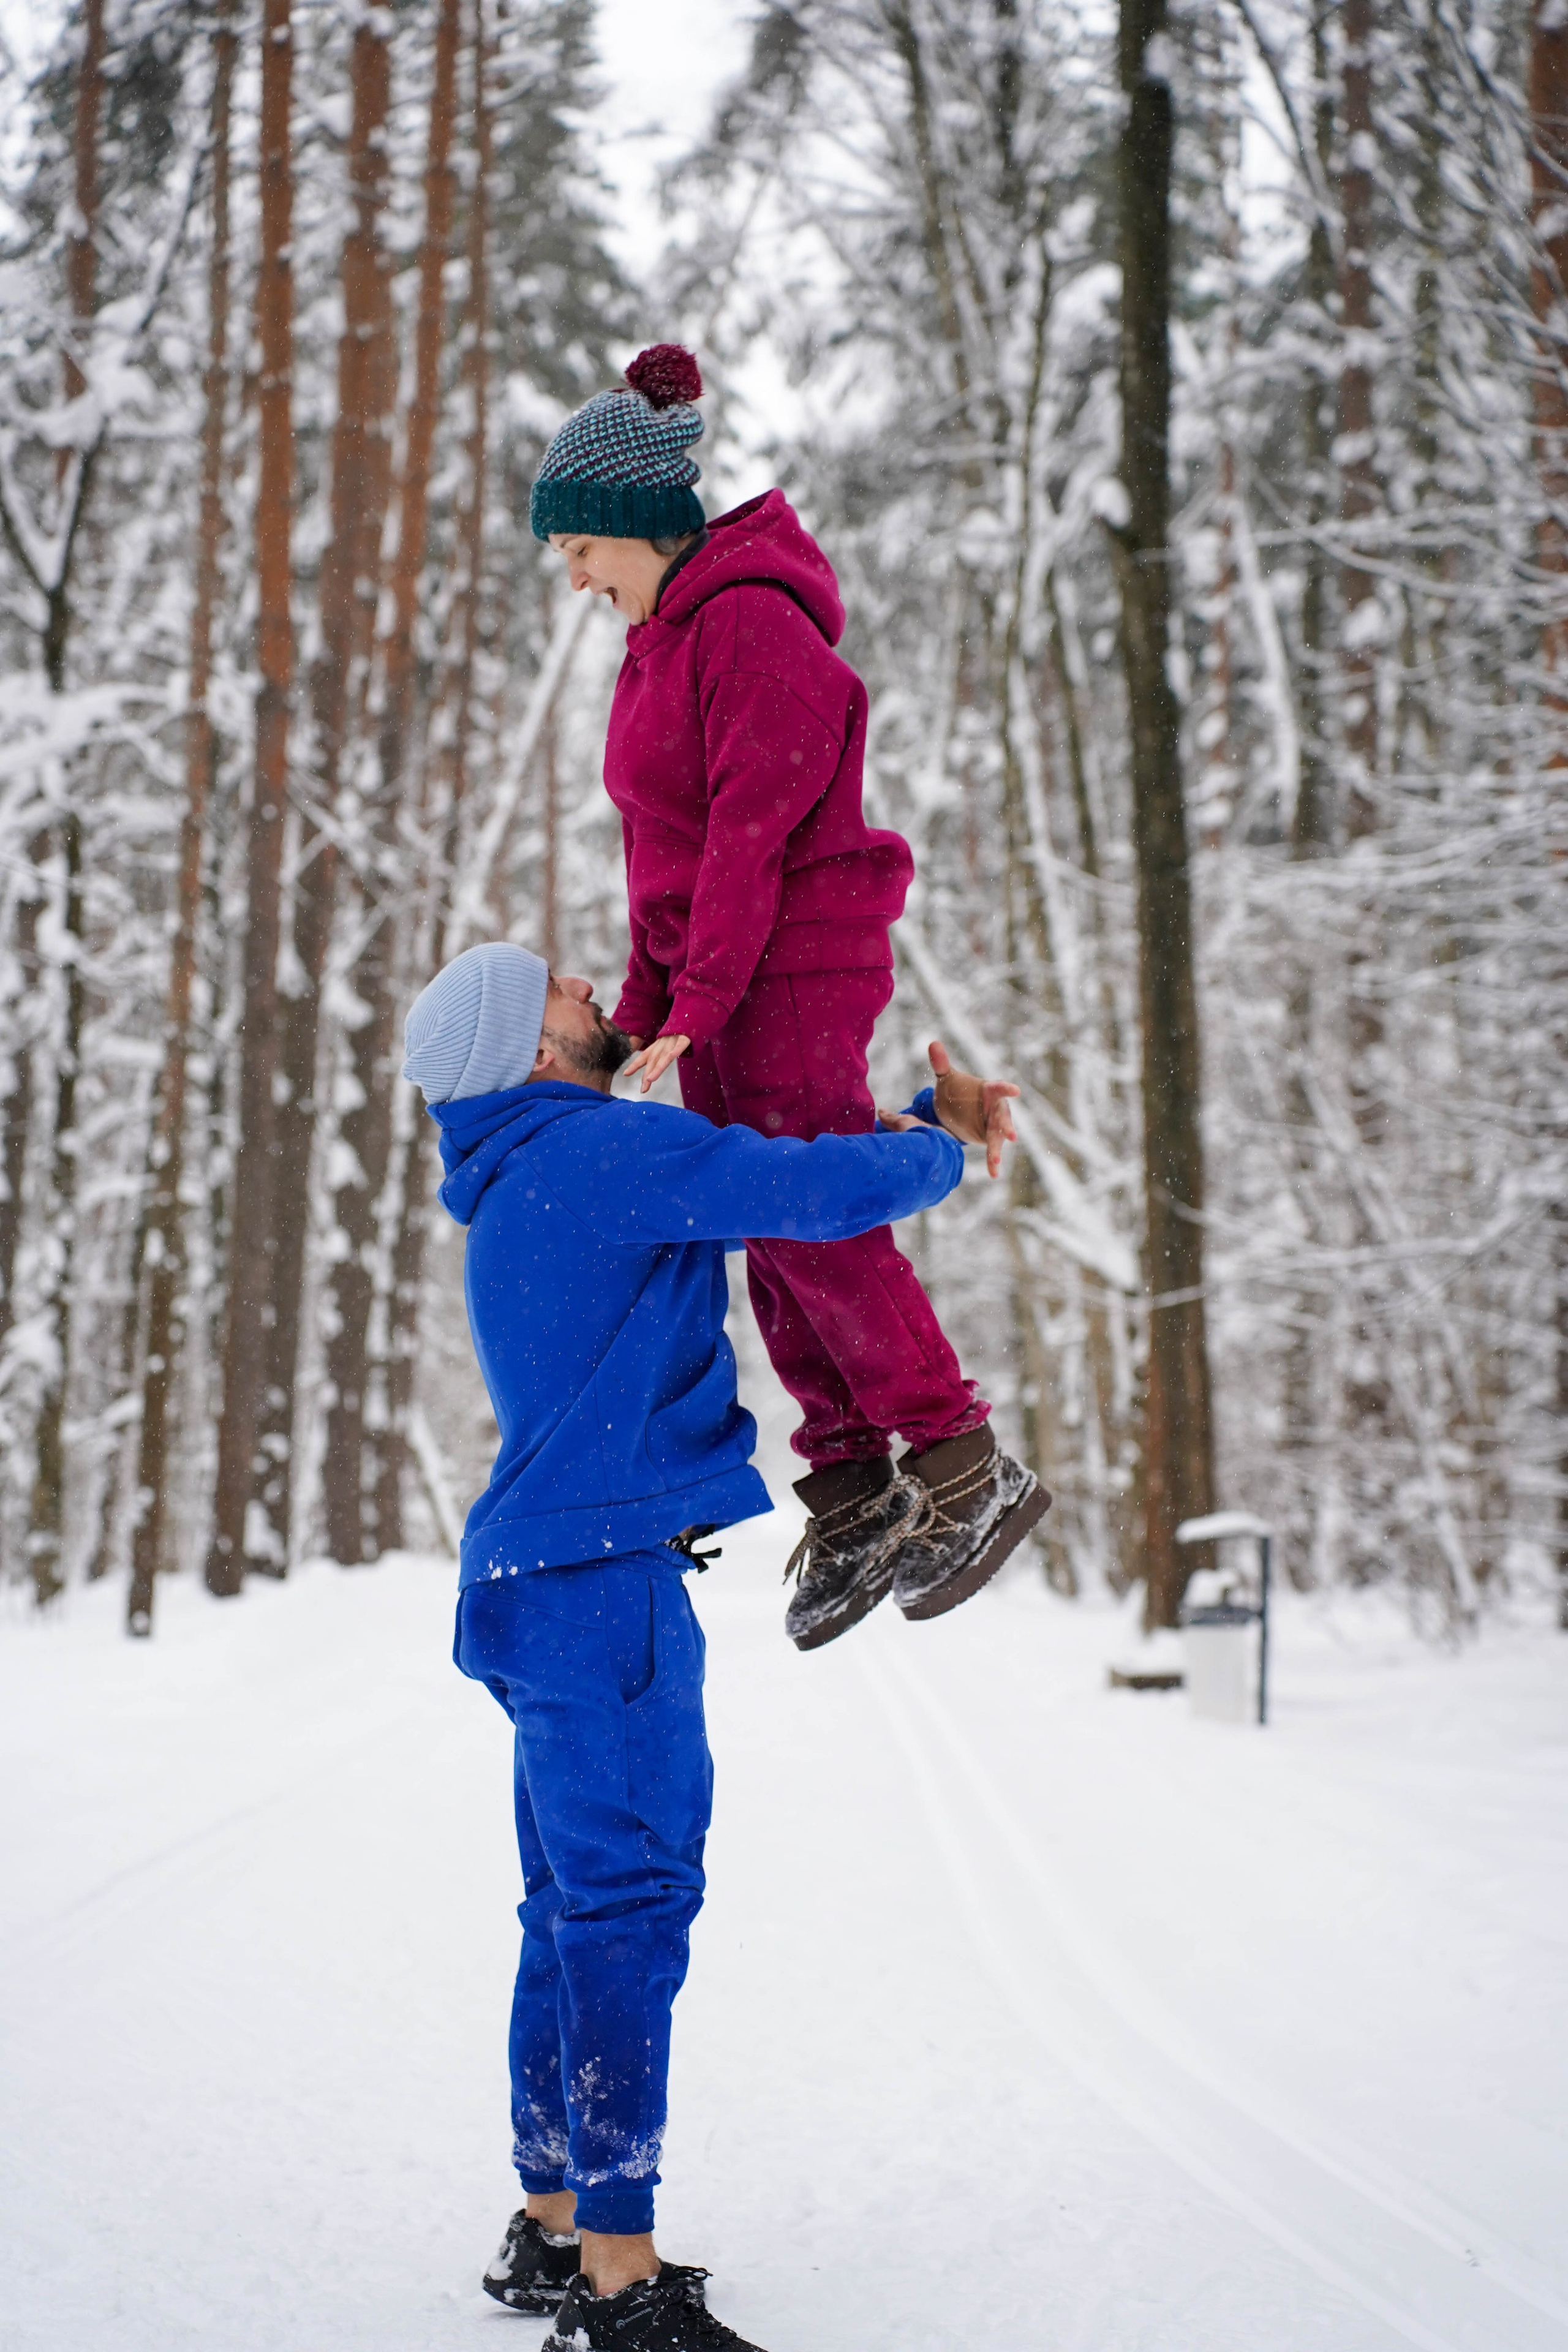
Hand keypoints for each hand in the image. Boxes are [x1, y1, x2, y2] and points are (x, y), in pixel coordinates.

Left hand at [621, 1033, 690, 1093]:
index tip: (625, 1074)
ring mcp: (674, 1040)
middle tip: (643, 1089)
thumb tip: (656, 1064)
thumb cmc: (682, 1030)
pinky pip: (680, 1046)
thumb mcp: (669, 1041)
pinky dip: (675, 1052)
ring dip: (658, 1068)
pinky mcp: (686, 1038)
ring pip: (665, 1055)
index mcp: (659, 1044)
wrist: (692, 1014)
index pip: (645, 1055)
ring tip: (650, 1079)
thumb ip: (663, 1053)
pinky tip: (671, 1058)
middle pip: (654, 1059)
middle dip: (647, 1074)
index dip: (635, 1064)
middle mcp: (664, 1042)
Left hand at [928, 1039, 1018, 1176]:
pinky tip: (994, 1174)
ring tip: (995, 1162)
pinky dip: (993, 1161)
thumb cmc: (956, 1089)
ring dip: (997, 1149)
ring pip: (999, 1136)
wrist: (955, 1109)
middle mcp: (996, 1107)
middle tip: (1011, 1135)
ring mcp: (995, 1124)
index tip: (1016, 1091)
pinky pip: (993, 1150)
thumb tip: (933, 1043)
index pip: (999, 1087)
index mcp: (989, 1090)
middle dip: (1007, 1126)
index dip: (1006, 1089)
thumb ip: (941, 1064)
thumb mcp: (946, 1078)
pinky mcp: (991, 1138)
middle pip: (1003, 1117)